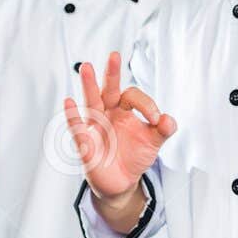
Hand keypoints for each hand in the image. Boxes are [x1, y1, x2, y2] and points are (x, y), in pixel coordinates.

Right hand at [62, 51, 175, 199]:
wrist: (121, 182)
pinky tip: (68, 103)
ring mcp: (95, 127)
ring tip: (87, 67)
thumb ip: (163, 130)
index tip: (157, 119)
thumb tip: (168, 120)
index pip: (132, 96)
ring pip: (91, 103)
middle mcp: (107, 114)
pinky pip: (78, 129)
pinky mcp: (86, 144)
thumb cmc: (134, 155)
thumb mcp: (154, 142)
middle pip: (108, 90)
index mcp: (123, 109)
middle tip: (115, 55)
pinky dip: (73, 117)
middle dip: (111, 73)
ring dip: (89, 86)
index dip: (146, 104)